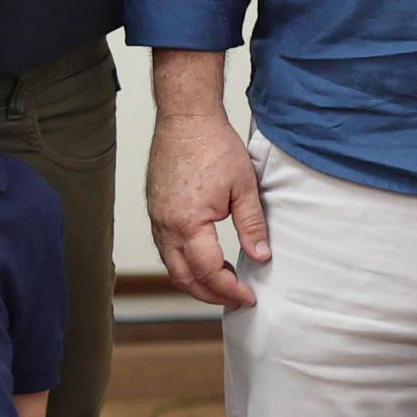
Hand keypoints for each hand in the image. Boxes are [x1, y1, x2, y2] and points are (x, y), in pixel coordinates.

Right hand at [146, 60, 267, 308]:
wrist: (186, 117)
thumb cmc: (214, 146)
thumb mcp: (244, 186)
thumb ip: (252, 225)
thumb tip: (261, 257)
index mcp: (189, 223)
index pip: (208, 272)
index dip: (229, 290)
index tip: (248, 296)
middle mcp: (166, 225)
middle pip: (184, 278)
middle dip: (210, 295)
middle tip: (235, 299)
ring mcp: (157, 218)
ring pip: (171, 266)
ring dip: (195, 281)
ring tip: (222, 285)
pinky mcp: (155, 210)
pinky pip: (166, 248)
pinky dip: (183, 263)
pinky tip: (203, 261)